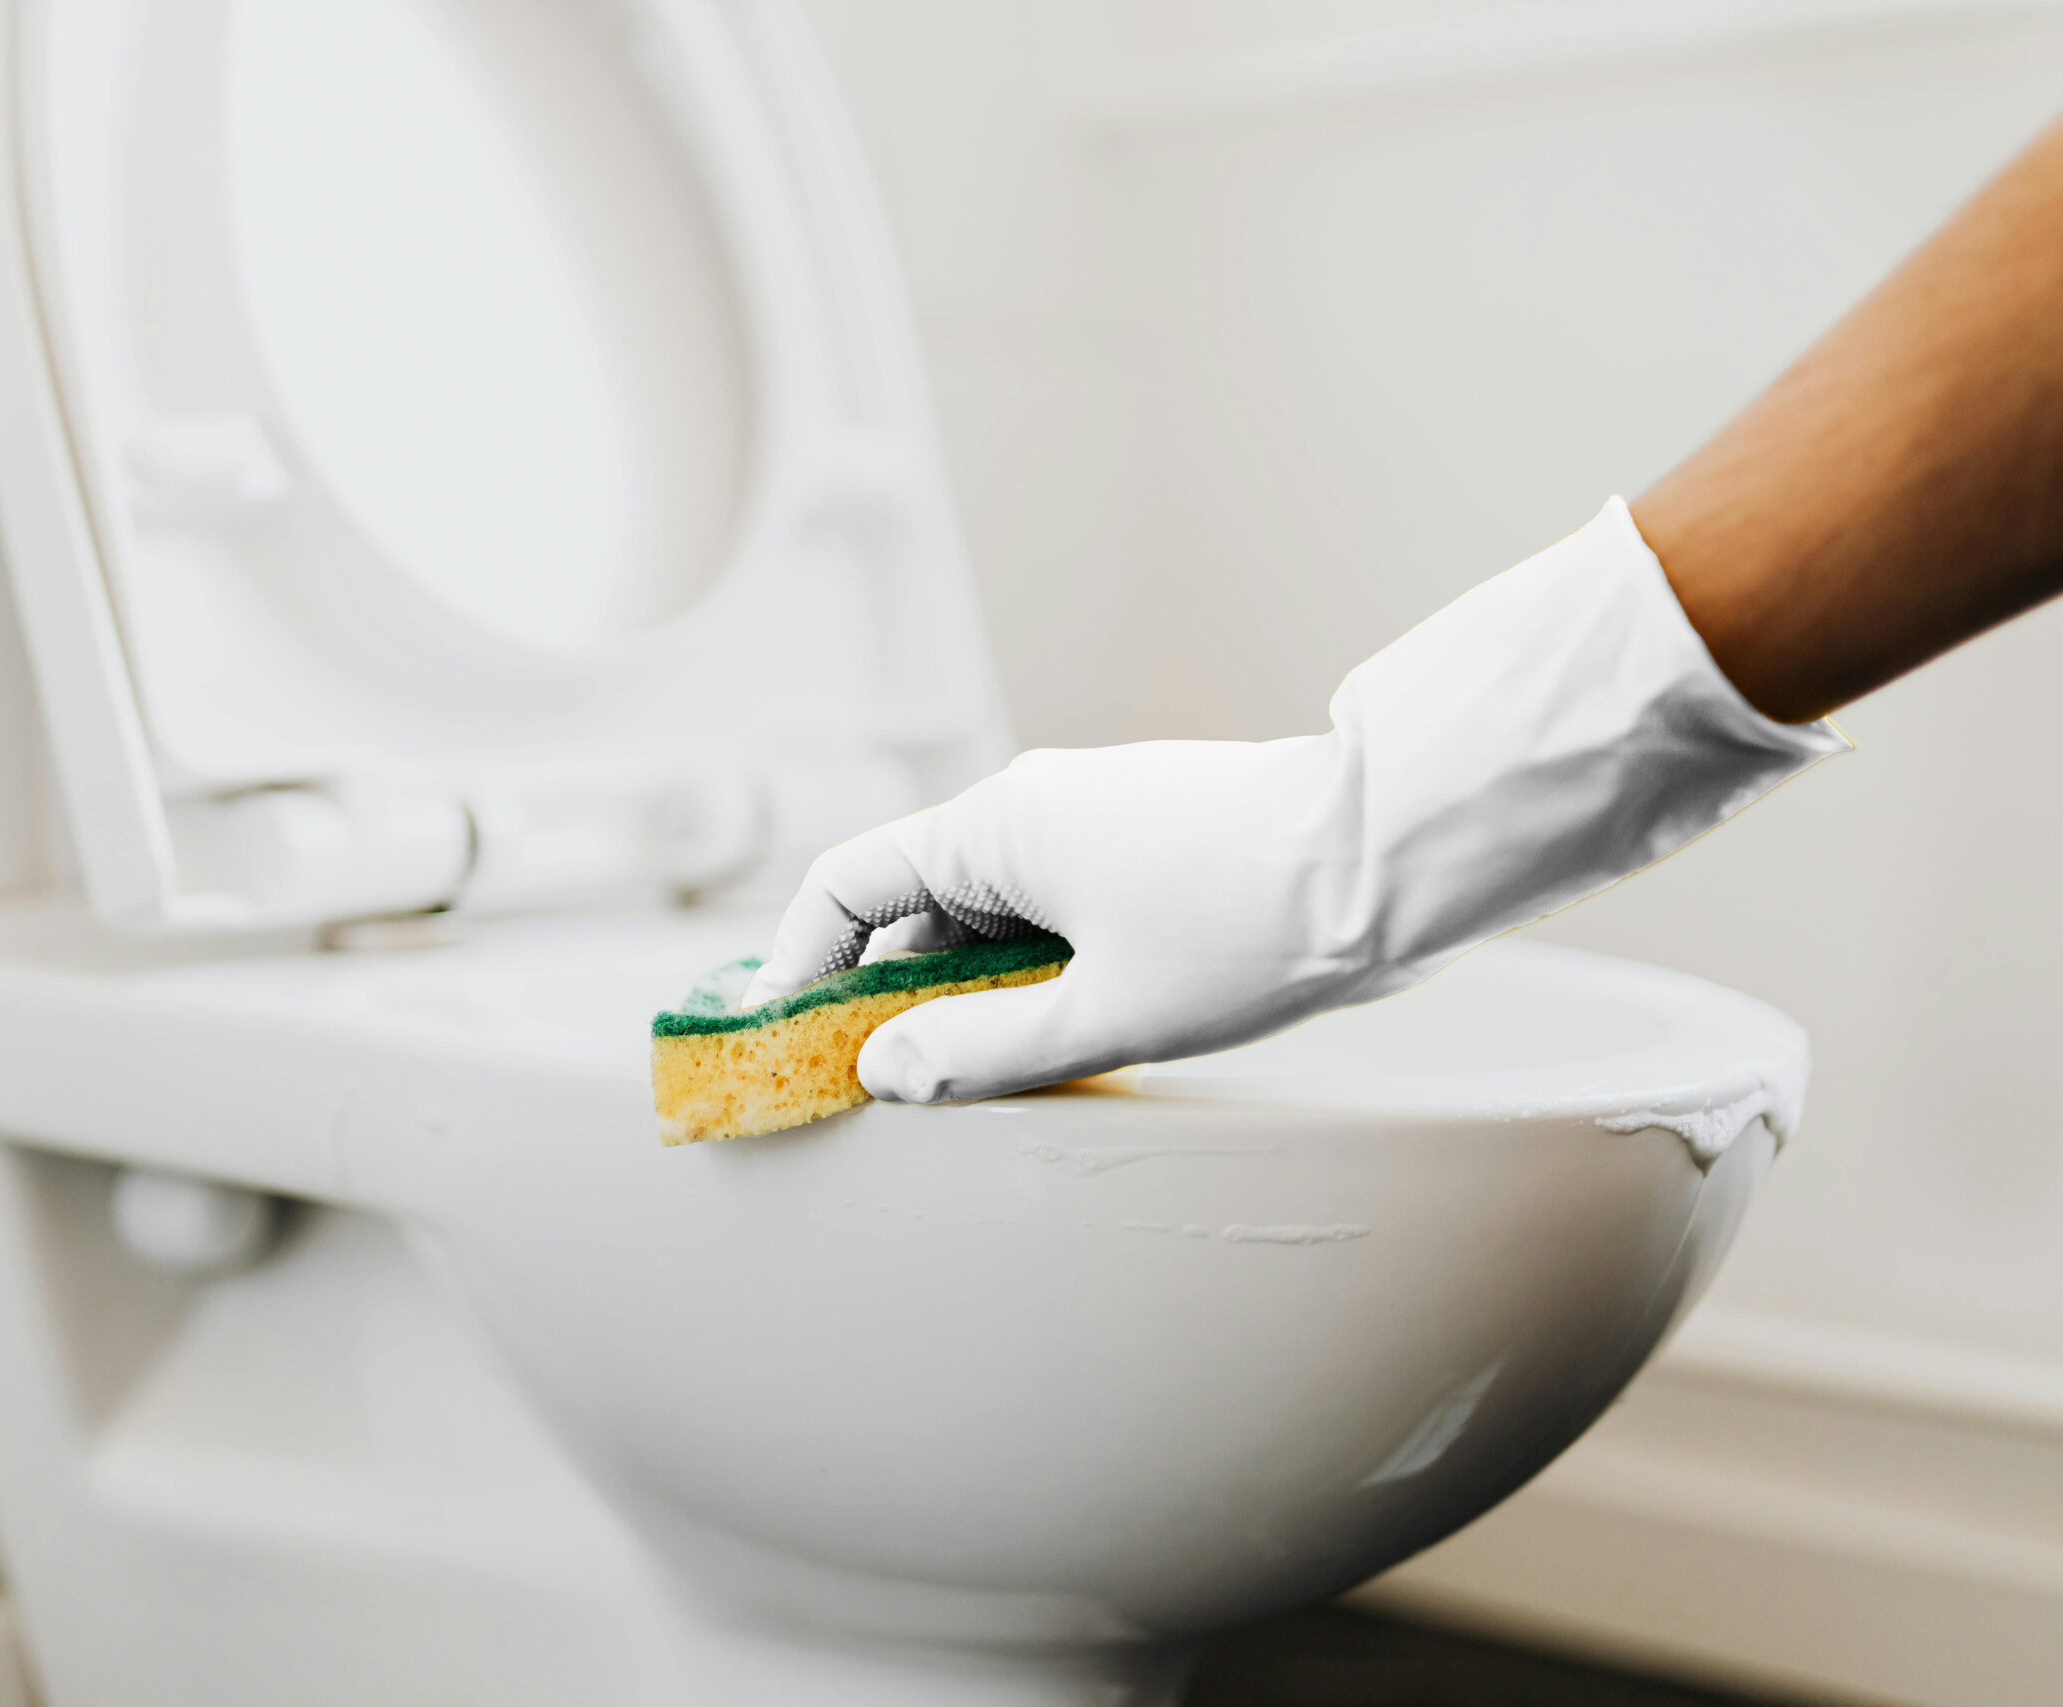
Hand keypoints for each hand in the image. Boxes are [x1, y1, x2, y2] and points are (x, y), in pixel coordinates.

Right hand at [740, 500, 1846, 1103]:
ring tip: (980, 1080)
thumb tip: (883, 1071)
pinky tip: (1062, 1037)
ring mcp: (1090, 818)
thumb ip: (984, 1050)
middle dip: (888, 993)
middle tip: (882, 1088)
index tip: (783, 1035)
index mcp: (999, 825)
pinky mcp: (1142, 840)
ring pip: (989, 913)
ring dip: (969, 991)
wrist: (1396, 853)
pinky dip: (1030, 970)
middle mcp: (1031, 806)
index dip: (799, 960)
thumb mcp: (1110, 1012)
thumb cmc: (1253, 925)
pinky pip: (1049, 908)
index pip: (848, 881)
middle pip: (915, 904)